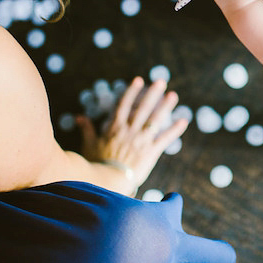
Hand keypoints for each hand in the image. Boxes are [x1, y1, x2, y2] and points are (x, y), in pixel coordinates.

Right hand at [77, 77, 187, 194]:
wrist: (107, 181)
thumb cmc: (96, 165)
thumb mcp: (89, 144)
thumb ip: (86, 129)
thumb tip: (79, 117)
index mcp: (115, 127)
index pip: (124, 105)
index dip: (131, 92)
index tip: (138, 80)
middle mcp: (130, 130)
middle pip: (143, 108)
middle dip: (152, 94)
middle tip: (161, 81)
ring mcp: (141, 140)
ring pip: (155, 119)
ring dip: (165, 107)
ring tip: (173, 95)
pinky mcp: (151, 152)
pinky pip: (165, 138)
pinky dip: (175, 130)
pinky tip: (184, 120)